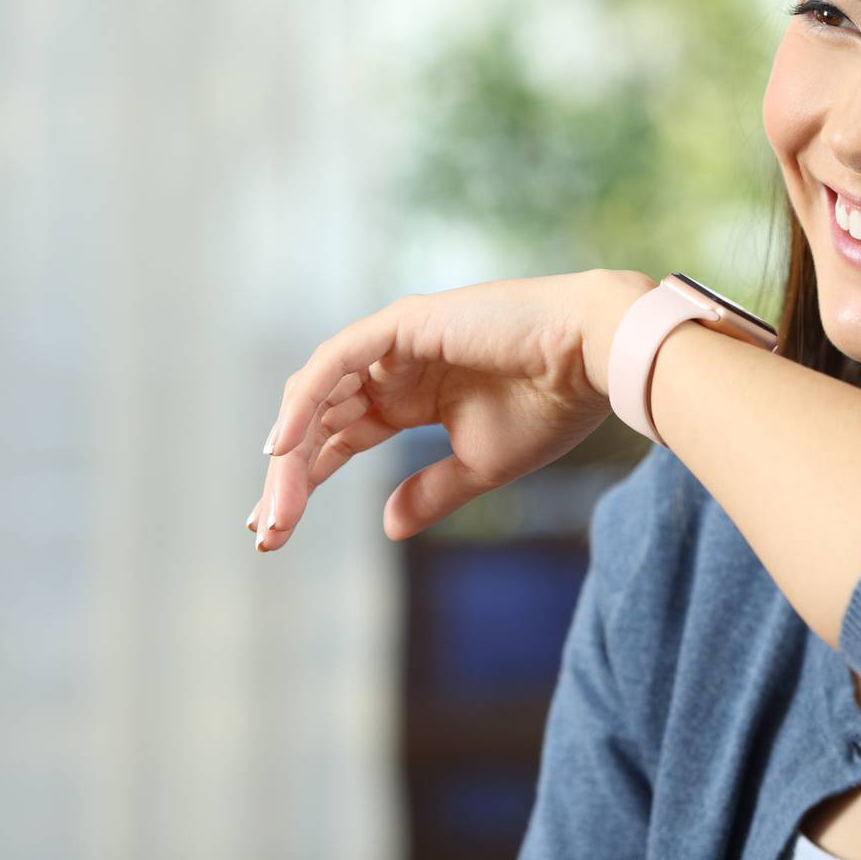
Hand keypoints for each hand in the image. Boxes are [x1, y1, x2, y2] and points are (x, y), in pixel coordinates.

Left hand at [247, 267, 653, 547]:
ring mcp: (394, 342)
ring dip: (291, 453)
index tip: (275, 534)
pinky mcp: (401, 325)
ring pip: (318, 395)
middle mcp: (394, 367)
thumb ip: (430, 492)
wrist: (594, 360)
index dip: (306, 481)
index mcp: (412, 397)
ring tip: (276, 511)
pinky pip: (334, 363)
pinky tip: (282, 448)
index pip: (340, 439)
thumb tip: (386, 527)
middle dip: (289, 478)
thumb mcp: (481, 465)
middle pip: (319, 421)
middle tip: (266, 534)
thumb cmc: (552, 405)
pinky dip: (303, 401)